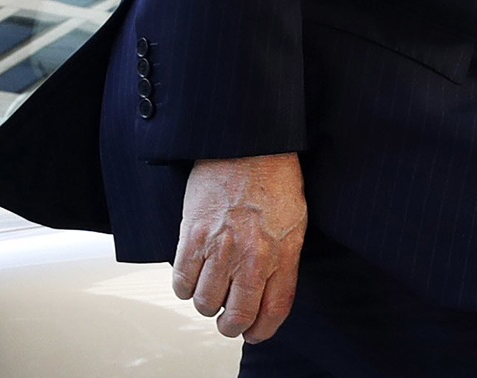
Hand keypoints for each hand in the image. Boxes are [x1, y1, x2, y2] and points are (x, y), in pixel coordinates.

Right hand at [175, 153, 305, 341]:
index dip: (262, 330)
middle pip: (239, 316)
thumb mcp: (295, 221)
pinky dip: (184, 286)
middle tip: (228, 322)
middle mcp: (252, 255)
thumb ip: (285, 260)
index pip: (274, 310)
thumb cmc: (274, 178)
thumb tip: (270, 293)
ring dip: (207, 304)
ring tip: (211, 291)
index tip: (254, 334)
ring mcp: (221, 246)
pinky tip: (192, 276)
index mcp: (283, 253)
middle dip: (231, 326)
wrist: (248, 143)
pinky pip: (181, 280)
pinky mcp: (193, 234)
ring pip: (206, 303)